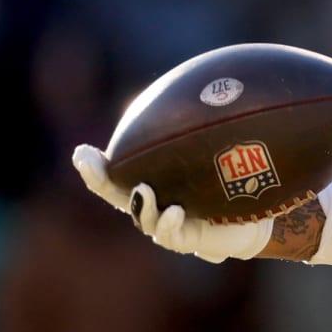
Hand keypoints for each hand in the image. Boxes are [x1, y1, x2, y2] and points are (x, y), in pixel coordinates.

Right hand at [72, 144, 271, 262]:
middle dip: (98, 179)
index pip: (114, 174)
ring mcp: (166, 224)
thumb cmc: (223, 185)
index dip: (93, 165)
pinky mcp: (187, 240)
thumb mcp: (210, 156)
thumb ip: (195, 134)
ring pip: (142, 218)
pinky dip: (168, 223)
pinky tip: (174, 210)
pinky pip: (171, 235)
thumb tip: (195, 91)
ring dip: (141, 204)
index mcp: (148, 182)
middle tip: (88, 162)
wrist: (249, 219)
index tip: (82, 150)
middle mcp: (151, 204)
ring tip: (143, 188)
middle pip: (115, 195)